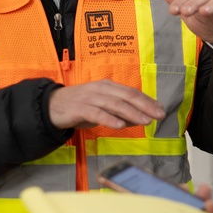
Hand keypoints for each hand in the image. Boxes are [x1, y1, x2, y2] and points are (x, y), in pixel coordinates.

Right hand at [48, 79, 165, 129]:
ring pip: (114, 104)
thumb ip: (121, 112)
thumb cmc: (80, 107)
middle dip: (145, 106)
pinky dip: (109, 119)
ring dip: (132, 113)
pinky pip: (97, 114)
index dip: (148, 100)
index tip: (161, 109)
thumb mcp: (102, 108)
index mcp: (108, 86)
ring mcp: (90, 97)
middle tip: (159, 115)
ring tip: (145, 121)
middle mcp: (100, 89)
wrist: (51, 106)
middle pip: (126, 96)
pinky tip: (120, 126)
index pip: (132, 92)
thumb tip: (141, 117)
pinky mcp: (79, 108)